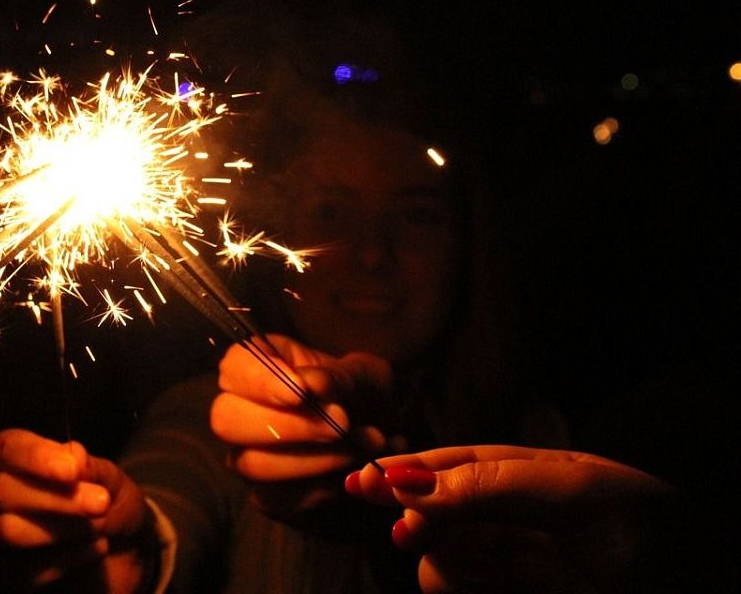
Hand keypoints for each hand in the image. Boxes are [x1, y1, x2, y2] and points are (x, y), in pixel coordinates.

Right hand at [0, 428, 152, 591]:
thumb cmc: (103, 501)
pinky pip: (25, 570)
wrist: (117, 550)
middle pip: (0, 492)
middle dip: (55, 498)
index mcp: (5, 457)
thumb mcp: (106, 477)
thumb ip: (88, 467)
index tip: (73, 470)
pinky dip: (68, 558)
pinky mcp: (4, 575)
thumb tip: (73, 456)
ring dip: (60, 528)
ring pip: (7, 531)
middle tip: (100, 502)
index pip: (6, 450)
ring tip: (100, 525)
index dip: (37, 458)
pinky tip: (96, 548)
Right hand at [210, 333, 401, 519]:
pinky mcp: (267, 496)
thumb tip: (312, 385)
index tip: (302, 391)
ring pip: (252, 464)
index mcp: (257, 364)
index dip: (261, 380)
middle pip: (227, 420)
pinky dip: (328, 485)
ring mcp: (247, 455)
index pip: (234, 367)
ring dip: (316, 458)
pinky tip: (359, 468)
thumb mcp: (362, 375)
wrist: (384, 437)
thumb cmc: (364, 393)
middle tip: (342, 423)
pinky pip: (282, 498)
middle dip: (288, 425)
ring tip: (367, 444)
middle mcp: (239, 409)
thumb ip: (338, 378)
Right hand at [348, 445, 676, 592]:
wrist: (687, 570)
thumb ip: (486, 486)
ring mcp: (511, 561)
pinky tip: (483, 579)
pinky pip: (463, 587)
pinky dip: (461, 583)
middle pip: (434, 513)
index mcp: (518, 474)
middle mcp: (506, 516)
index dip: (405, 473)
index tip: (363, 483)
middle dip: (418, 520)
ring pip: (443, 558)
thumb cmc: (641, 518)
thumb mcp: (567, 489)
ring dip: (444, 558)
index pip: (447, 466)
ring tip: (470, 561)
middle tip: (410, 531)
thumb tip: (412, 485)